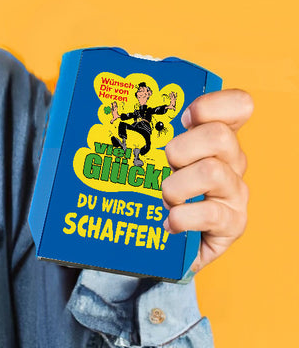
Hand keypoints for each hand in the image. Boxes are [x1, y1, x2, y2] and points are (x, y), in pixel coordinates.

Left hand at [161, 88, 252, 273]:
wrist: (169, 243)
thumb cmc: (158, 190)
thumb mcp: (155, 157)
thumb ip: (147, 133)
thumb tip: (107, 114)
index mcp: (218, 136)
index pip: (239, 104)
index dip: (212, 105)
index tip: (184, 118)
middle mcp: (233, 161)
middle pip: (219, 135)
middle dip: (179, 149)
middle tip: (166, 166)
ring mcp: (236, 192)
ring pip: (211, 172)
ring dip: (176, 186)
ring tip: (165, 199)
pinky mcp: (234, 223)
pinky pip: (210, 213)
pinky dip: (182, 218)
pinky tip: (170, 223)